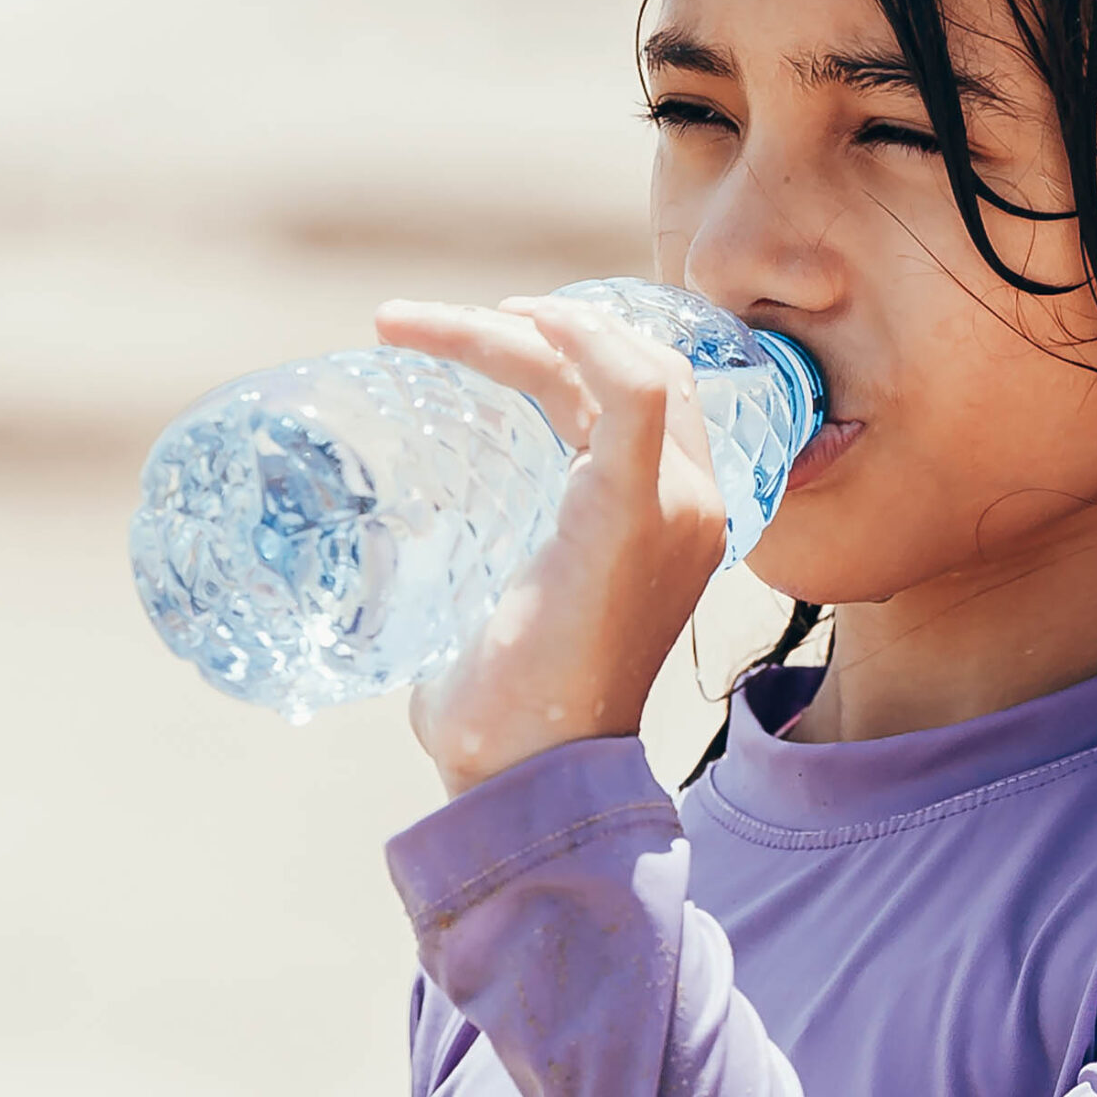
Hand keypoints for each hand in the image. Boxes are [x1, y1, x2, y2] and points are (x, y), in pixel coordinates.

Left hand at [374, 294, 726, 796]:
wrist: (527, 776)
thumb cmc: (509, 713)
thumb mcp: (509, 607)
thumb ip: (493, 559)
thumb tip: (400, 544)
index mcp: (674, 521)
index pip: (641, 395)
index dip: (569, 347)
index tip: (478, 335)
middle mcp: (695, 504)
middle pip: (630, 367)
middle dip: (532, 328)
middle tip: (424, 326)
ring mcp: (678, 505)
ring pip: (620, 364)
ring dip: (516, 327)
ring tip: (414, 324)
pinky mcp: (636, 510)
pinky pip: (632, 389)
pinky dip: (574, 338)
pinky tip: (508, 320)